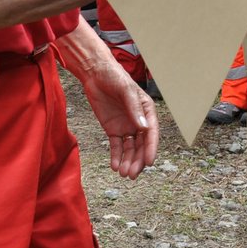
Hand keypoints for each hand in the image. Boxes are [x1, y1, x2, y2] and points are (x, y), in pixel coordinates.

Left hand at [54, 26, 158, 178]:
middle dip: (138, 160)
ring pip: (129, 148)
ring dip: (127, 161)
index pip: (151, 133)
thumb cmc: (114, 76)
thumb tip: (144, 128)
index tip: (149, 162)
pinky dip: (116, 156)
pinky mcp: (112, 129)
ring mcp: (126, 126)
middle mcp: (138, 121)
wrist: (95, 73)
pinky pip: (116, 146)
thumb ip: (134, 109)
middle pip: (141, 145)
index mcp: (147, 110)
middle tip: (132, 174)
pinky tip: (114, 165)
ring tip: (123, 173)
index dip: (151, 148)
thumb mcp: (125, 90)